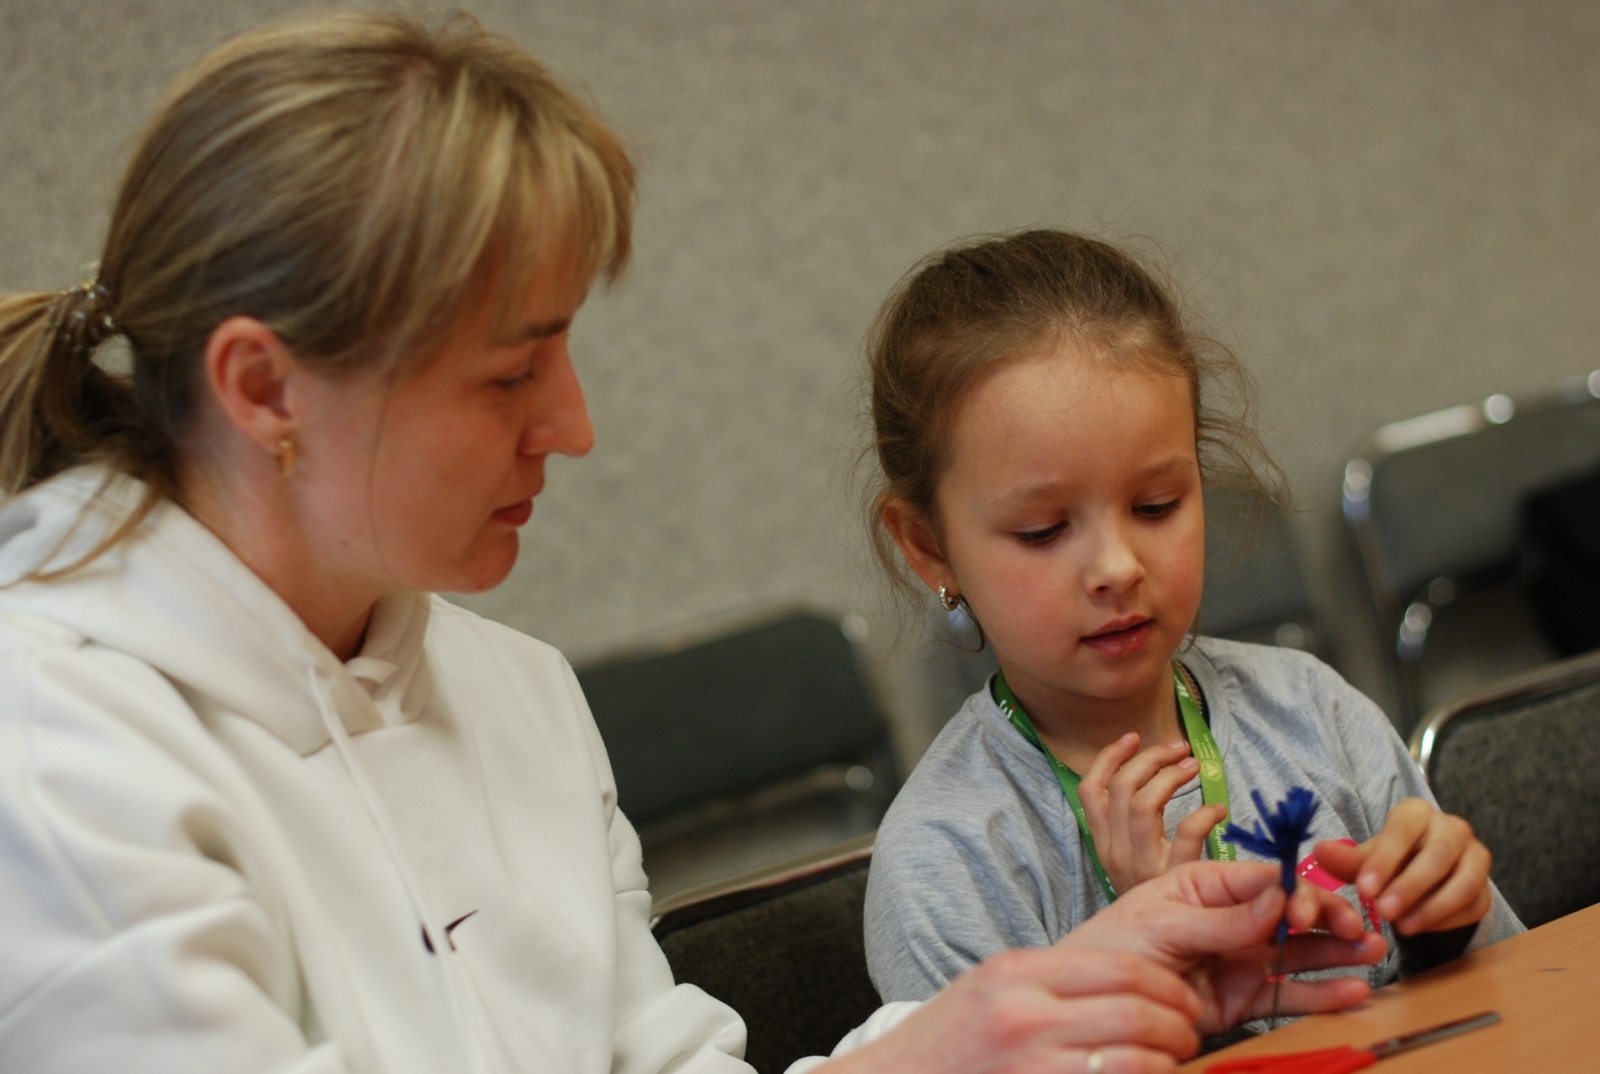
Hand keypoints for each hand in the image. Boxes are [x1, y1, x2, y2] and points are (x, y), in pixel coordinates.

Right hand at [837, 945, 1204, 1073]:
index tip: (1182, 1000)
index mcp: (1019, 972)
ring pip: (1138, 1059)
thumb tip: (1130, 985)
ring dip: (1170, 1063)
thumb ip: (1052, 981)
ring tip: (1172, 1063)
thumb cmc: (947, 1042)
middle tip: (1188, 1035)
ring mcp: (1035, 1064)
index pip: (1123, 966)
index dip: (1168, 985)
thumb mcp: (991, 987)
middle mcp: (1027, 1015)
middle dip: (1181, 1026)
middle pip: (1140, 1011)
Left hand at [1060, 861, 1386, 1034]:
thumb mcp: (1162, 926)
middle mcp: (1232, 918)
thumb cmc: (1114, 945)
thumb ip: (1220, 919)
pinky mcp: (1245, 997)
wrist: (1095, 1002)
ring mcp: (1242, 957)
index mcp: (1207, 885)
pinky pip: (1290, 993)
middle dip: (1328, 916)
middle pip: (1293, 911)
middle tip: (1358, 930)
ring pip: (1301, 950)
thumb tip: (1276, 899)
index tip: (1308, 906)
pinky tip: (1355, 992)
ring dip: (1339, 950)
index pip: (1265, 879)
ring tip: (1374, 953)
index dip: (1295, 889)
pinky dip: (1323, 994)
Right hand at [1078, 733, 1229, 894]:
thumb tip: (1152, 776)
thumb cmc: (1153, 902)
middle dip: (1150, 758)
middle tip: (1177, 749)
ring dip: (1172, 776)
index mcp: (1101, 844)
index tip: (1133, 738)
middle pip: (1121, 789)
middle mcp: (1114, 852)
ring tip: (1194, 767)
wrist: (1152, 957)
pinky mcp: (1172, 880)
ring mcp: (1141, 867)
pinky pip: (1185, 832)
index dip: (1109, 758)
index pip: (1089, 790)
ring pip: (1144, 802)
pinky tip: (1219, 812)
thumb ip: (1131, 827)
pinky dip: (1205, 814)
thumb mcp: (1130, 863)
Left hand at [1312, 798, 1491, 935]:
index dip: (1385, 860)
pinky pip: (1474, 905)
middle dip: (1410, 886)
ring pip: (1465, 881)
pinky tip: (1420, 929)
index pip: (1404, 829)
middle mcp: (1453, 829)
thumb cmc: (1388, 861)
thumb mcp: (1364, 859)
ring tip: (1401, 927)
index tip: (1364, 889)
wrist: (1419, 878)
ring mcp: (1475, 858)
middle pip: (1439, 855)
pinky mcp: (1486, 889)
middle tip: (1383, 912)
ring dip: (1432, 907)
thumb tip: (1320, 851)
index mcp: (1417, 813)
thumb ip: (1345, 858)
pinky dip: (1447, 920)